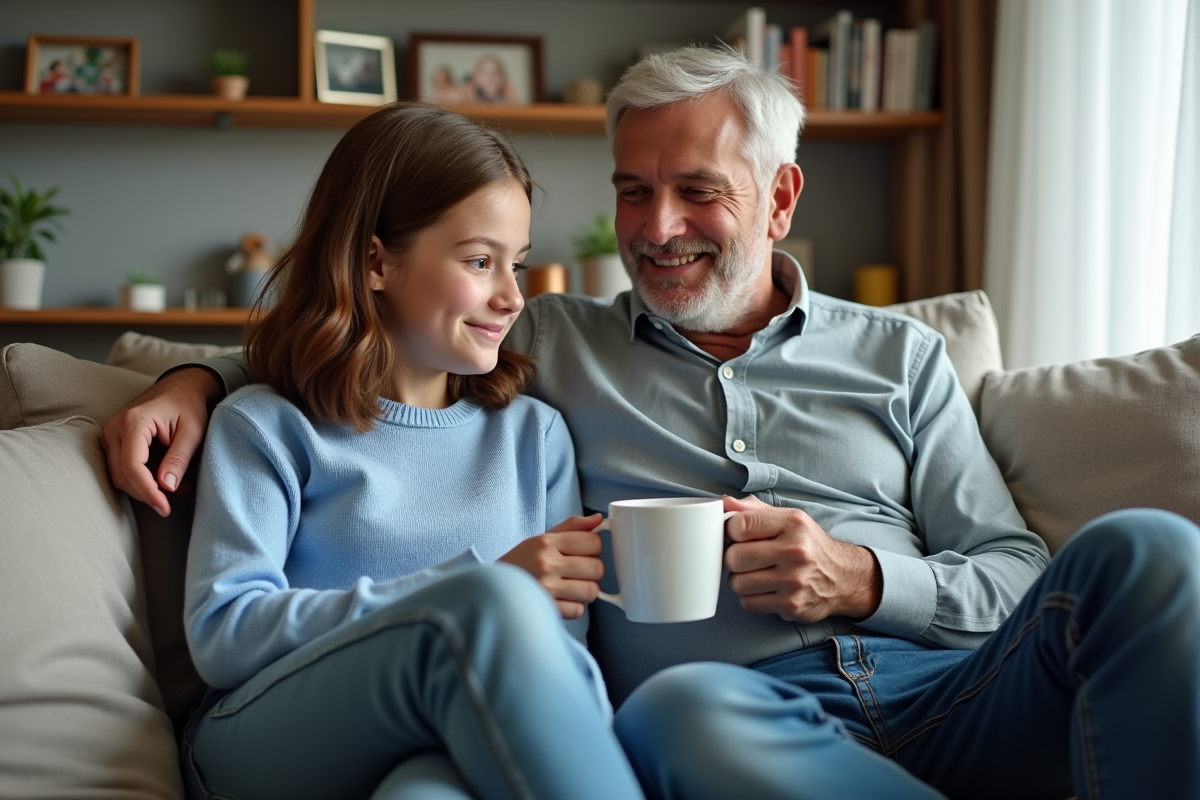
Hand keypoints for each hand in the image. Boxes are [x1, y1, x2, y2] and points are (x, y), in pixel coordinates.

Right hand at [101, 367, 220, 517]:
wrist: (180, 387)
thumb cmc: (188, 406)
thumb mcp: (192, 431)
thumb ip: (179, 458)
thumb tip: (167, 487)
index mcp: (134, 422)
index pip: (132, 467)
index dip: (148, 492)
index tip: (165, 508)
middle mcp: (115, 427)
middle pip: (122, 475)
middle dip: (148, 493)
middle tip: (177, 498)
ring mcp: (110, 434)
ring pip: (119, 476)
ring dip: (145, 489)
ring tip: (178, 488)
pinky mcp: (113, 441)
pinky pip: (121, 468)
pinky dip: (142, 480)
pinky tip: (166, 482)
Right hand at [498, 513, 604, 618]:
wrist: (494, 588)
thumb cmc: (522, 562)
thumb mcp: (543, 538)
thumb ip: (572, 527)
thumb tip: (599, 519)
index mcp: (546, 542)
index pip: (593, 541)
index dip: (594, 547)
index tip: (585, 551)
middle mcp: (546, 564)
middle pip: (597, 567)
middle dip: (591, 570)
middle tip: (577, 571)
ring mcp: (547, 588)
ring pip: (591, 591)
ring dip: (584, 590)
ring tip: (570, 586)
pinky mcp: (548, 609)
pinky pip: (579, 610)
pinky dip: (574, 607)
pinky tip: (562, 599)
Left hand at [722, 495, 882, 622]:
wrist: (843, 577)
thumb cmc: (808, 545)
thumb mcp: (788, 519)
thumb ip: (754, 510)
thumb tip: (724, 503)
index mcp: (793, 523)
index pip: (741, 525)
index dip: (730, 531)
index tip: (736, 535)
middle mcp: (796, 551)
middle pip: (734, 557)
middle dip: (732, 558)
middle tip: (743, 558)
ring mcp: (794, 581)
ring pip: (737, 583)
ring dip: (740, 580)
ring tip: (755, 574)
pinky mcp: (791, 605)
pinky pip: (748, 603)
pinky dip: (750, 598)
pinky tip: (765, 589)